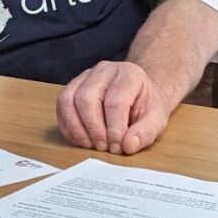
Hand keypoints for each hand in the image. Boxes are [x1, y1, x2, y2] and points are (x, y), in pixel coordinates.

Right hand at [57, 61, 173, 154]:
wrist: (138, 92)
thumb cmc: (145, 104)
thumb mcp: (156, 118)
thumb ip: (145, 132)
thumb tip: (128, 145)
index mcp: (129, 74)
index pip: (115, 101)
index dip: (114, 129)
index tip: (118, 147)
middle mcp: (105, 70)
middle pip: (87, 98)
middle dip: (93, 129)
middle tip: (103, 147)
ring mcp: (85, 76)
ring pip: (68, 100)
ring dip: (76, 128)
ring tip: (90, 144)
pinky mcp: (73, 86)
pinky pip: (61, 105)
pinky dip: (67, 126)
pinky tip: (80, 139)